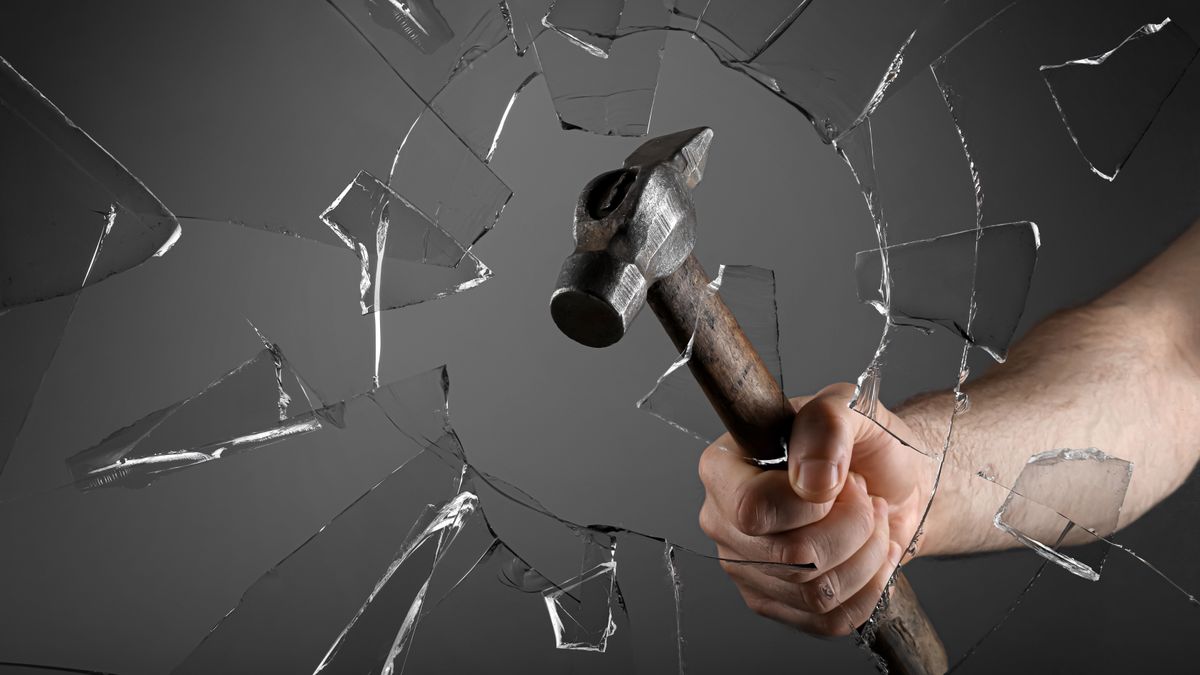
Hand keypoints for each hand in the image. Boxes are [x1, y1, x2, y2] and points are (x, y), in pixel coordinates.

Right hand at [697, 382, 933, 635]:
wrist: (892, 482)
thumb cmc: (863, 442)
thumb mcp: (851, 407)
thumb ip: (827, 422)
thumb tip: (811, 481)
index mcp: (723, 467)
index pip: (753, 508)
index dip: (813, 503)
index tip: (842, 477)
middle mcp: (722, 521)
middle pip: (791, 557)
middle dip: (853, 528)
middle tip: (865, 498)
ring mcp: (744, 567)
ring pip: (815, 592)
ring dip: (868, 556)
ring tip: (874, 523)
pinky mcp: (775, 603)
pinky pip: (828, 620)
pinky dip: (870, 589)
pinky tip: (874, 555)